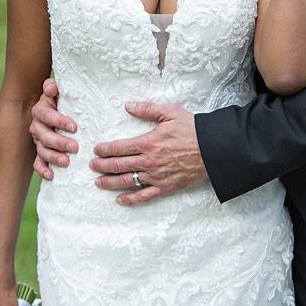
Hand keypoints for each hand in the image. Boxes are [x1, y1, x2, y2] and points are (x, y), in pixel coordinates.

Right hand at [30, 77, 77, 181]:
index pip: (48, 116)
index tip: (74, 127)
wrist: (56, 106)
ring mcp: (38, 140)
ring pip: (42, 150)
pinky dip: (43, 170)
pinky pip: (38, 162)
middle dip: (59, 143)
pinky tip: (51, 176)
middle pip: (45, 136)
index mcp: (41, 111)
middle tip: (75, 147)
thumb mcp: (57, 89)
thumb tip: (51, 89)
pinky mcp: (40, 151)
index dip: (60, 121)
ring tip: (66, 162)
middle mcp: (37, 126)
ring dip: (53, 157)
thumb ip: (52, 86)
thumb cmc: (60, 97)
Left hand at [90, 103, 207, 205]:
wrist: (213, 149)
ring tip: (98, 182)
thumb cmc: (193, 129)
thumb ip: (147, 108)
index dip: (104, 150)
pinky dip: (130, 199)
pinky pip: (143, 196)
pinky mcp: (165, 187)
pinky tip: (120, 200)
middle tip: (92, 166)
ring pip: (126, 181)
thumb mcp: (170, 112)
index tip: (95, 150)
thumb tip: (128, 105)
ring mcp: (156, 176)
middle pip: (118, 165)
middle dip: (101, 166)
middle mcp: (148, 161)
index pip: (118, 148)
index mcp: (148, 142)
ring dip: (109, 183)